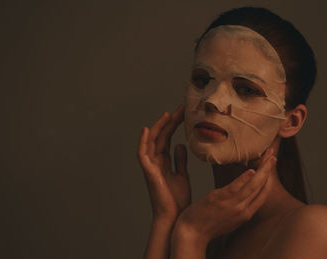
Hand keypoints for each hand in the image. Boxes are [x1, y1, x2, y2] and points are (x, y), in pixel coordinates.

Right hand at [137, 105, 190, 222]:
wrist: (175, 217)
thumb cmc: (177, 199)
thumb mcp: (182, 175)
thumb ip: (179, 160)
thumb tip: (180, 145)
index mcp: (164, 162)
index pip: (168, 138)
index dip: (174, 125)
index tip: (184, 112)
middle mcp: (156, 161)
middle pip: (161, 137)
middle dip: (170, 122)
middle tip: (181, 108)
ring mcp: (151, 166)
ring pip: (152, 142)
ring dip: (159, 128)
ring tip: (168, 114)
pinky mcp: (149, 173)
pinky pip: (142, 154)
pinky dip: (143, 142)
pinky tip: (147, 130)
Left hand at [173, 149, 275, 243]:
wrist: (192, 233)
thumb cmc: (208, 224)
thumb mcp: (229, 218)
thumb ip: (237, 207)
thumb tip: (240, 194)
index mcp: (246, 214)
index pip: (263, 194)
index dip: (269, 179)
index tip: (271, 166)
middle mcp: (243, 210)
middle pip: (261, 187)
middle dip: (269, 170)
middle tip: (273, 154)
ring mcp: (232, 205)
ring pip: (253, 186)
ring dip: (262, 170)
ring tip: (268, 157)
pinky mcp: (220, 199)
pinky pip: (236, 188)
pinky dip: (244, 179)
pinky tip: (251, 170)